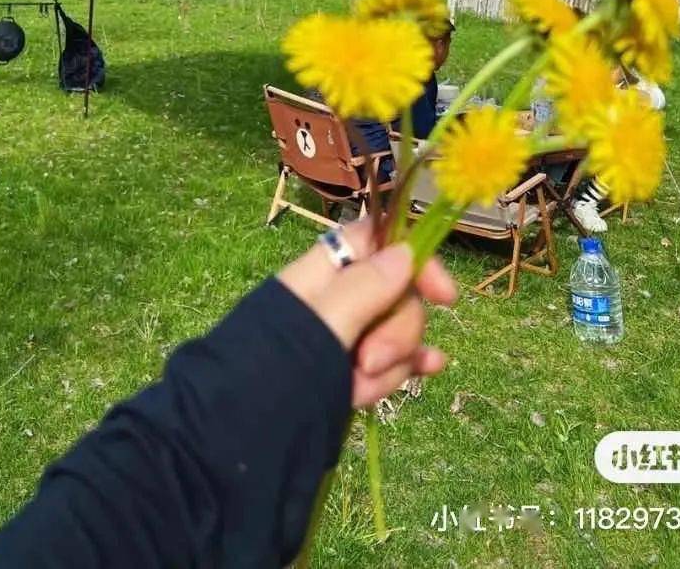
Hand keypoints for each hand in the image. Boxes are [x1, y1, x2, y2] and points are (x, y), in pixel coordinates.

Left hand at [277, 219, 456, 406]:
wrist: (235, 438)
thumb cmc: (273, 375)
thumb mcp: (321, 326)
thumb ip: (364, 288)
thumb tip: (405, 252)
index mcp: (321, 273)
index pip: (378, 242)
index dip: (415, 260)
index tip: (444, 296)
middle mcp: (336, 299)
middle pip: (395, 293)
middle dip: (395, 331)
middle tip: (367, 363)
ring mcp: (345, 337)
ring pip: (395, 331)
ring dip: (392, 362)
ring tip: (359, 390)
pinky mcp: (351, 370)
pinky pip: (393, 359)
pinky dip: (410, 363)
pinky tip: (431, 369)